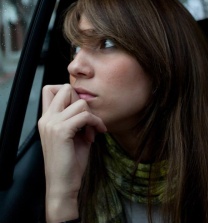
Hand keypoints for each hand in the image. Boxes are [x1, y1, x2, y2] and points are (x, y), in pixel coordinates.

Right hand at [38, 84, 105, 220]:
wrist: (63, 184)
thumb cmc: (70, 160)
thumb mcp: (72, 135)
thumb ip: (76, 118)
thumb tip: (88, 104)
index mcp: (46, 118)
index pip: (50, 88)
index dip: (69, 94)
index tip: (80, 111)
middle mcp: (46, 118)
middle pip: (65, 88)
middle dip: (82, 101)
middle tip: (87, 120)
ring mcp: (52, 123)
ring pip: (80, 103)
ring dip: (92, 117)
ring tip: (91, 132)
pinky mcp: (62, 131)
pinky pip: (86, 116)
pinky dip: (96, 124)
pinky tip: (94, 137)